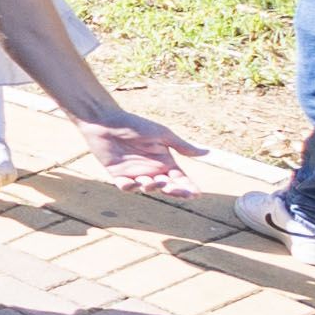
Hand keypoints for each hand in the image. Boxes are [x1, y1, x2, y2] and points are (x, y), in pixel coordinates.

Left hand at [75, 108, 204, 194]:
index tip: (196, 194)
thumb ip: (182, 146)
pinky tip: (134, 182)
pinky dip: (130, 187)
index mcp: (165, 161)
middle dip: (173, 191)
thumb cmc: (136, 125)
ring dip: (153, 186)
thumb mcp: (162, 135)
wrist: (108, 121)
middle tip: (174, 188)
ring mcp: (135, 174)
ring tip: (155, 180)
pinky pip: (126, 187)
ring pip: (148, 188)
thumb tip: (206, 153)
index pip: (180, 178)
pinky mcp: (118, 175)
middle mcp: (152, 170)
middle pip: (167, 187)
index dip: (188, 187)